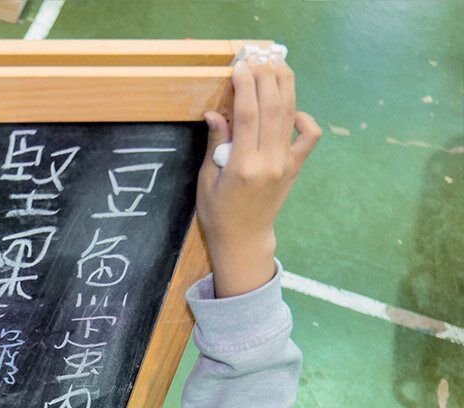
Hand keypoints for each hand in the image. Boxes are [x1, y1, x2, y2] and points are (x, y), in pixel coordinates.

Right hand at [198, 54, 320, 297]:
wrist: (244, 239)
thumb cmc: (217, 213)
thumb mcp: (206, 180)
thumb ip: (215, 144)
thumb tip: (216, 112)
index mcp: (243, 166)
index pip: (249, 115)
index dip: (245, 86)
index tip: (239, 68)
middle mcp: (269, 161)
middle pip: (273, 108)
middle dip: (266, 79)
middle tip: (257, 60)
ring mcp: (286, 163)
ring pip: (290, 115)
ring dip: (285, 87)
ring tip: (275, 68)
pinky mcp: (295, 167)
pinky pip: (308, 136)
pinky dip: (304, 118)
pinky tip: (291, 109)